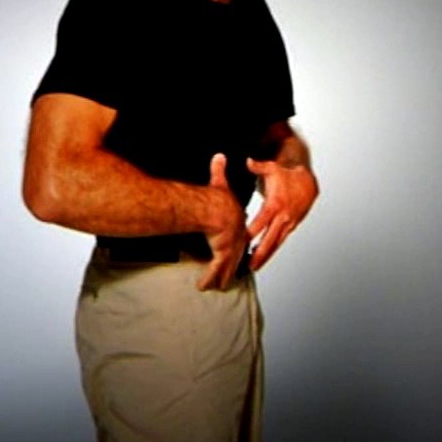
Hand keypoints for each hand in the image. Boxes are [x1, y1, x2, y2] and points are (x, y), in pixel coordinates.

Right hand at [197, 153, 247, 290]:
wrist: (215, 208)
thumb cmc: (216, 197)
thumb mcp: (219, 182)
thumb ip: (219, 170)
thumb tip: (219, 155)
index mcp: (237, 222)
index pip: (238, 234)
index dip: (237, 242)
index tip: (237, 246)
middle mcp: (236, 236)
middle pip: (235, 253)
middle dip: (233, 266)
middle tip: (233, 274)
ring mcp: (231, 246)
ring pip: (226, 266)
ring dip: (221, 276)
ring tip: (219, 286)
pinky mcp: (222, 253)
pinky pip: (215, 269)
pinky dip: (209, 278)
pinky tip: (203, 286)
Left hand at [245, 157, 317, 271]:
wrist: (308, 182)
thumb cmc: (288, 176)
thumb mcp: (272, 168)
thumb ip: (258, 166)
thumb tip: (248, 161)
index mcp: (275, 204)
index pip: (261, 221)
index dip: (251, 232)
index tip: (240, 241)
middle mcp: (282, 216)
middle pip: (270, 239)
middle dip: (259, 253)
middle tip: (249, 265)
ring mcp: (288, 224)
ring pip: (276, 244)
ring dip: (265, 256)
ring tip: (253, 266)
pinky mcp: (291, 227)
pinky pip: (280, 241)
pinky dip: (272, 250)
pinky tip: (262, 258)